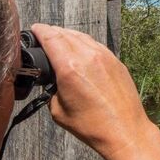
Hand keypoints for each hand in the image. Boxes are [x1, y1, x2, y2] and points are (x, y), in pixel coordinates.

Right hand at [31, 24, 155, 159]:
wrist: (124, 131)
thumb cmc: (93, 126)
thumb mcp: (59, 111)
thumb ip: (52, 90)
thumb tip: (53, 82)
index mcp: (70, 68)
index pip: (51, 38)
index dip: (40, 31)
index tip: (35, 29)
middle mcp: (88, 57)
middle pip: (65, 34)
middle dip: (52, 32)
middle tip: (44, 35)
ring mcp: (105, 57)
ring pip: (82, 37)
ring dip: (68, 36)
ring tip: (60, 40)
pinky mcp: (116, 61)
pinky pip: (96, 45)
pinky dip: (84, 43)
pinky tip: (80, 50)